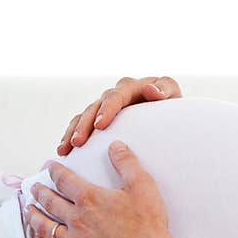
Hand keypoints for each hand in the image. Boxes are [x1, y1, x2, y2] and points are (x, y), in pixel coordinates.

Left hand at [25, 141, 183, 237]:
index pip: (64, 180)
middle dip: (40, 191)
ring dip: (34, 216)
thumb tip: (115, 145)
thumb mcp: (142, 185)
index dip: (54, 171)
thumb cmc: (148, 224)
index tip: (48, 167)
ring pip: (44, 227)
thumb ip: (126, 163)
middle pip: (50, 202)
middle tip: (34, 187)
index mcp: (90, 199)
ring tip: (29, 210)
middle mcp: (77, 220)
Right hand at [58, 75, 182, 154]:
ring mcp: (106, 105)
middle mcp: (118, 94)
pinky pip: (80, 124)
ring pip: (84, 115)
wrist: (170, 117)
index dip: (107, 109)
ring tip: (66, 148)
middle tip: (79, 142)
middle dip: (85, 124)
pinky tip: (64, 150)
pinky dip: (70, 135)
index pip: (117, 96)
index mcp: (134, 86)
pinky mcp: (99, 117)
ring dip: (73, 131)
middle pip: (96, 106)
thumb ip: (165, 91)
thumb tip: (151, 90)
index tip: (100, 125)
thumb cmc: (173, 107)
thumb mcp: (173, 96)